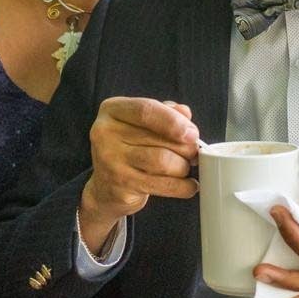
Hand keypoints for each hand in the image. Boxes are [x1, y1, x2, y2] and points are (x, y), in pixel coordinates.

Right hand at [79, 97, 198, 251]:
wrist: (105, 187)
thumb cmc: (129, 147)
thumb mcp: (142, 122)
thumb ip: (164, 112)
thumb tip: (185, 113)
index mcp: (112, 110)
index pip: (146, 110)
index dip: (174, 121)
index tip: (192, 133)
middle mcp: (106, 134)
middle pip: (159, 138)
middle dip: (185, 147)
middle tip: (193, 152)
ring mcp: (111, 162)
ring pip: (163, 162)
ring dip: (183, 166)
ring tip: (185, 167)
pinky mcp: (120, 187)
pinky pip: (163, 185)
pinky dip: (183, 186)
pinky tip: (188, 185)